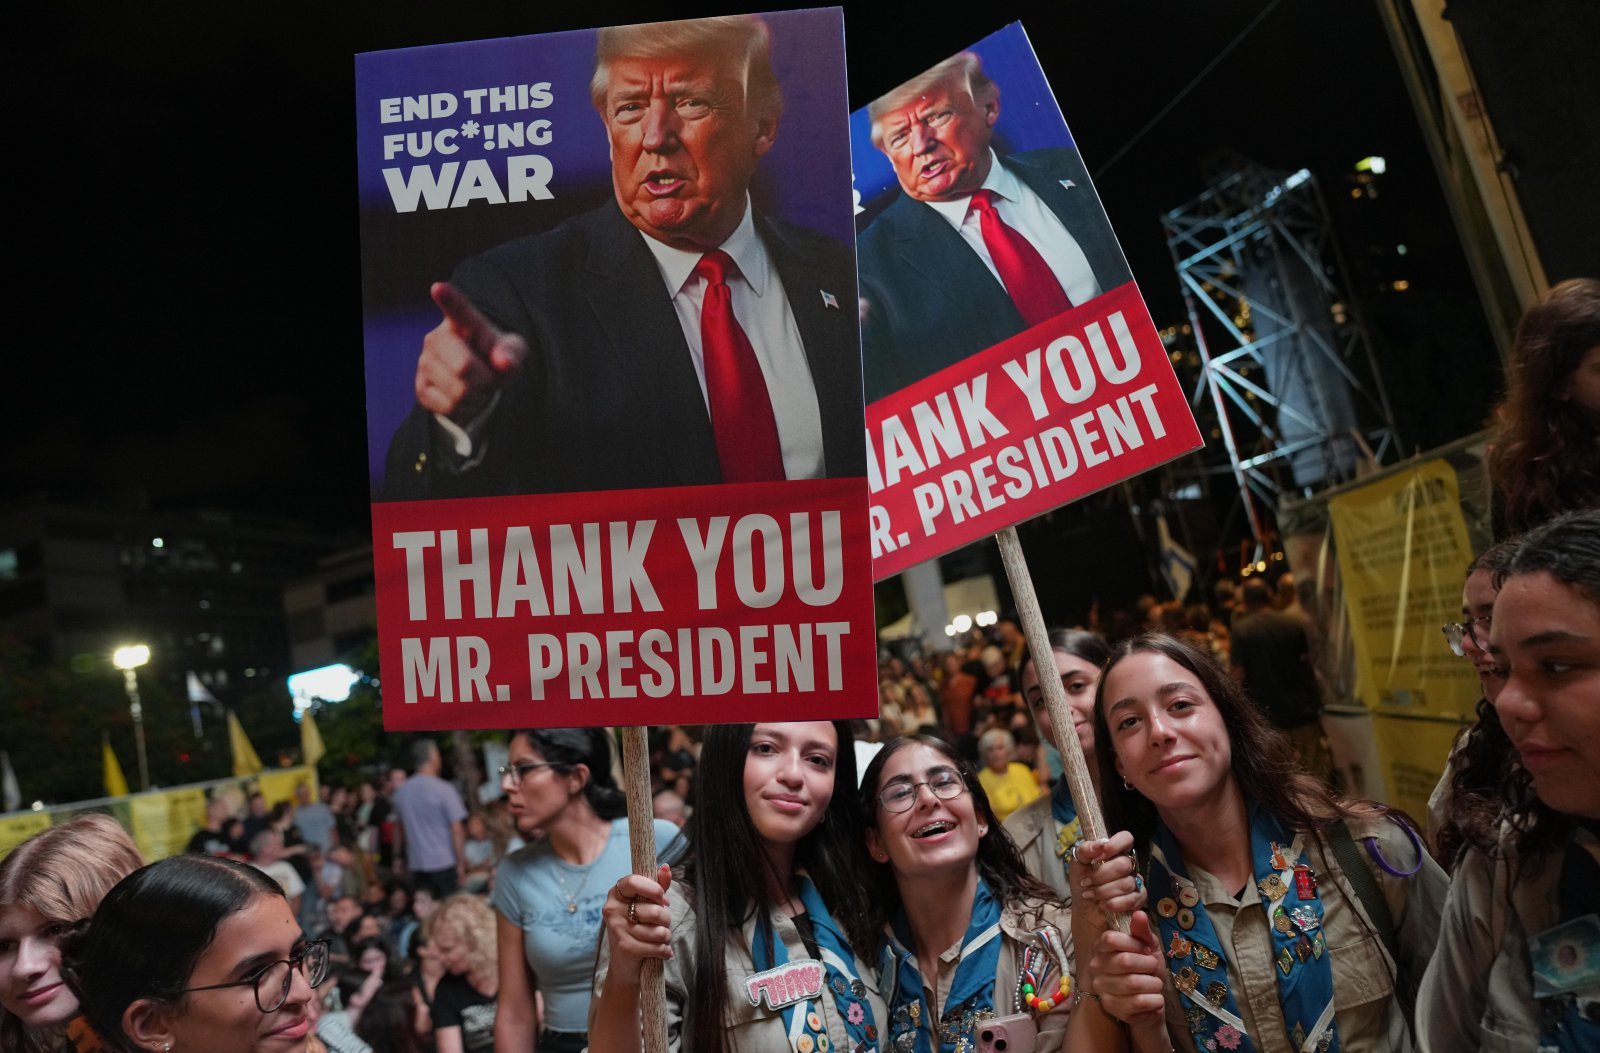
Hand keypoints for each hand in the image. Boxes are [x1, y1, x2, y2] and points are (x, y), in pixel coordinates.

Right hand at [414, 281, 527, 423]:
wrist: (480, 384)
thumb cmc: (497, 360)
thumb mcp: (513, 354)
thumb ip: (513, 354)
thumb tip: (503, 361)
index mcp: (462, 322)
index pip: (457, 309)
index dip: (448, 299)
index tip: (438, 288)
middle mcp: (436, 338)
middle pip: (463, 366)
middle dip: (484, 379)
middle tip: (489, 377)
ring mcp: (425, 363)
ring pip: (458, 391)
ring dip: (477, 396)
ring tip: (477, 386)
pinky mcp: (420, 388)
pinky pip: (449, 407)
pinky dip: (465, 409)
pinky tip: (466, 399)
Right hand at [602, 865, 672, 986]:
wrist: (624, 965)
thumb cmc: (638, 928)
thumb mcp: (646, 904)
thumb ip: (657, 885)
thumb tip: (666, 867)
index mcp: (616, 894)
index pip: (634, 881)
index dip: (653, 889)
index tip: (662, 899)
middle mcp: (612, 909)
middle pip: (654, 910)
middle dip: (666, 919)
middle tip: (662, 924)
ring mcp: (617, 929)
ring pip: (659, 930)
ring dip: (666, 937)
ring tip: (660, 939)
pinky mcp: (625, 948)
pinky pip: (658, 946)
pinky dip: (665, 950)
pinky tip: (662, 951)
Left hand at [1074, 831, 1145, 914]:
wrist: (1084, 910)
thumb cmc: (1083, 884)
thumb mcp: (1077, 865)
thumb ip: (1085, 850)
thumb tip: (1099, 844)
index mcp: (1114, 853)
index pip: (1126, 838)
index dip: (1115, 845)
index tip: (1100, 855)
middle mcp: (1128, 865)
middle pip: (1124, 864)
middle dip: (1101, 875)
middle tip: (1086, 882)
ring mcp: (1135, 882)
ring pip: (1126, 884)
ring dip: (1103, 891)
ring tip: (1090, 895)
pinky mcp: (1138, 900)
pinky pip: (1132, 899)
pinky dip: (1113, 903)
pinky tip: (1103, 905)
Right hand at [1089, 910, 1167, 1024]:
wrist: (1149, 1000)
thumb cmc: (1146, 969)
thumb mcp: (1148, 946)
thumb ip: (1142, 931)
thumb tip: (1139, 913)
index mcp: (1101, 948)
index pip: (1110, 939)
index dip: (1135, 943)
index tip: (1146, 950)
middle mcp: (1095, 967)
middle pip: (1124, 961)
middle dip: (1148, 965)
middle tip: (1153, 968)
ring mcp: (1101, 989)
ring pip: (1133, 983)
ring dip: (1154, 984)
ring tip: (1155, 985)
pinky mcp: (1111, 1008)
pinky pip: (1138, 1003)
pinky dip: (1154, 1001)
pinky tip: (1154, 999)